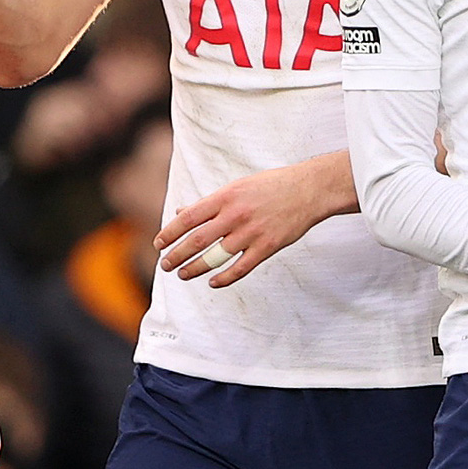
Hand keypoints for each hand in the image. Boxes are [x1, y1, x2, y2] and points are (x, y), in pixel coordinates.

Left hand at [155, 156, 348, 286]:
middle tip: (165, 264)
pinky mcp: (267, 247)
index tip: (158, 244)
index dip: (170, 232)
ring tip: (182, 274)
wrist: (308, 189)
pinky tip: (212, 282)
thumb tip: (181, 212)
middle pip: (198, 240)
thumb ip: (209, 203)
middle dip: (177, 255)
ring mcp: (251, 233)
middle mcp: (235, 215)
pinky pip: (241, 268)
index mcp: (225, 197)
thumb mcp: (236, 187)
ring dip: (195, 268)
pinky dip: (224, 278)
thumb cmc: (270, 186)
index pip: (189, 218)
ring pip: (216, 257)